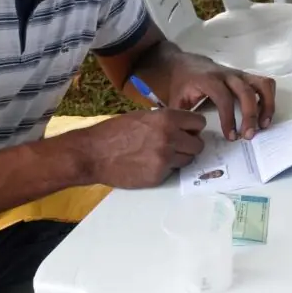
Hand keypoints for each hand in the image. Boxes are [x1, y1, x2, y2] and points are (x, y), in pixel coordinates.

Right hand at [77, 109, 206, 187]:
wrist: (92, 153)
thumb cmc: (114, 132)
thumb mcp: (142, 117)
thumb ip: (166, 121)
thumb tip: (184, 127)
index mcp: (166, 119)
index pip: (199, 122)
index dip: (193, 128)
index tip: (187, 131)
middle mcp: (170, 138)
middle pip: (198, 144)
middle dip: (189, 145)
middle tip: (176, 145)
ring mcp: (165, 159)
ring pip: (188, 160)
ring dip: (179, 158)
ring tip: (161, 155)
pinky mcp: (159, 176)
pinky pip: (173, 171)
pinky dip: (165, 169)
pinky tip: (150, 164)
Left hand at [166, 54, 276, 141]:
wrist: (184, 64)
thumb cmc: (181, 85)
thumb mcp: (176, 101)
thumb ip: (184, 119)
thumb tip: (193, 138)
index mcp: (208, 80)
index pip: (224, 98)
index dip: (229, 118)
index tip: (231, 136)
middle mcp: (227, 75)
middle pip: (246, 92)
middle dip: (250, 115)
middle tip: (249, 136)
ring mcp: (239, 74)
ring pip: (261, 84)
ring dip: (267, 105)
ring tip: (264, 125)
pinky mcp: (246, 76)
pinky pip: (265, 83)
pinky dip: (269, 99)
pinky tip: (265, 115)